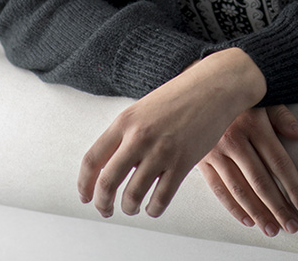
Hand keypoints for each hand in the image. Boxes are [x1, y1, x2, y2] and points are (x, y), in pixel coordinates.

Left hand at [77, 48, 265, 219]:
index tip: (85, 197)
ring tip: (132, 207)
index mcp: (125, 121)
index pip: (92, 159)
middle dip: (102, 203)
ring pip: (133, 196)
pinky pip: (160, 199)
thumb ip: (127, 133)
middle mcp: (139, 137)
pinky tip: (153, 206)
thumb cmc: (179, 96)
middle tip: (105, 210)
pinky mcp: (183, 163)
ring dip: (129, 208)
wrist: (213, 86)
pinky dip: (153, 209)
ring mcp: (161, 151)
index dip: (84, 184)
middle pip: (107, 182)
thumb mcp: (144, 108)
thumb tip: (112, 163)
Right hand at [198, 104, 297, 236]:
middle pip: (261, 180)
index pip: (278, 162)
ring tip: (272, 228)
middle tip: (293, 225)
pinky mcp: (200, 158)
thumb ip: (282, 116)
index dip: (293, 185)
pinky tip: (246, 218)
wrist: (198, 83)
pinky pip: (217, 187)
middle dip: (279, 206)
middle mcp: (233, 138)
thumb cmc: (235, 92)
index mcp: (252, 123)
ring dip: (257, 212)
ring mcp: (214, 150)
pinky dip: (232, 206)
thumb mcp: (262, 96)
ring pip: (239, 188)